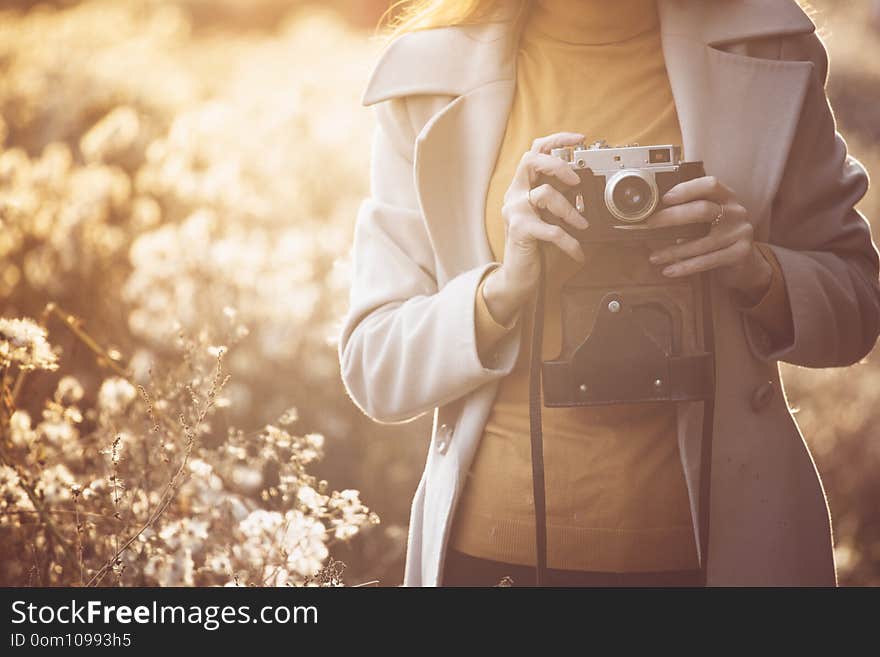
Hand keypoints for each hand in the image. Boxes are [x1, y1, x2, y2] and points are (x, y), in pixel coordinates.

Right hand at [482, 132, 588, 324]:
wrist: (517, 276)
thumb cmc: (535, 245)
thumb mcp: (549, 216)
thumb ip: (559, 198)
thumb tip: (585, 186)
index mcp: (522, 187)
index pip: (534, 151)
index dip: (556, 140)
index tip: (579, 138)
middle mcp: (515, 194)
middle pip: (530, 159)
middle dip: (557, 164)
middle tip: (576, 180)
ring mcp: (515, 211)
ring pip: (544, 193)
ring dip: (570, 210)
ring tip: (583, 225)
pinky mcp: (520, 230)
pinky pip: (552, 230)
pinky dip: (570, 242)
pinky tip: (578, 252)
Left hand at [645, 176, 771, 302]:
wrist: (745, 263)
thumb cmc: (718, 237)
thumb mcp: (708, 220)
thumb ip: (690, 212)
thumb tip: (654, 214)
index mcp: (727, 197)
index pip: (710, 185)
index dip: (686, 189)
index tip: (664, 198)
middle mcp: (736, 211)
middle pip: (703, 210)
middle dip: (673, 216)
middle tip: (651, 224)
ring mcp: (740, 232)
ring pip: (701, 242)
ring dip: (673, 251)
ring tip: (654, 257)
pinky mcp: (740, 253)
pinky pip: (707, 261)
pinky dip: (685, 267)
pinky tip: (668, 271)